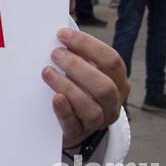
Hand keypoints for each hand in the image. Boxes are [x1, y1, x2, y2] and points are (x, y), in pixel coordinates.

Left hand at [43, 28, 129, 147]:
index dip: (87, 45)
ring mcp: (100, 121)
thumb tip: (60, 32)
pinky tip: (54, 98)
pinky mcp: (80, 133)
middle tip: (55, 54)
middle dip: (77, 67)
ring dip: (68, 86)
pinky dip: (64, 110)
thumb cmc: (78, 87)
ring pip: (91, 107)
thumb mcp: (85, 70)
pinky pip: (74, 124)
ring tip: (47, 72)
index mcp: (118, 81)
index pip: (111, 60)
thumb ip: (78, 54)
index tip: (62, 34)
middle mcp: (114, 102)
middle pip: (104, 85)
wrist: (73, 123)